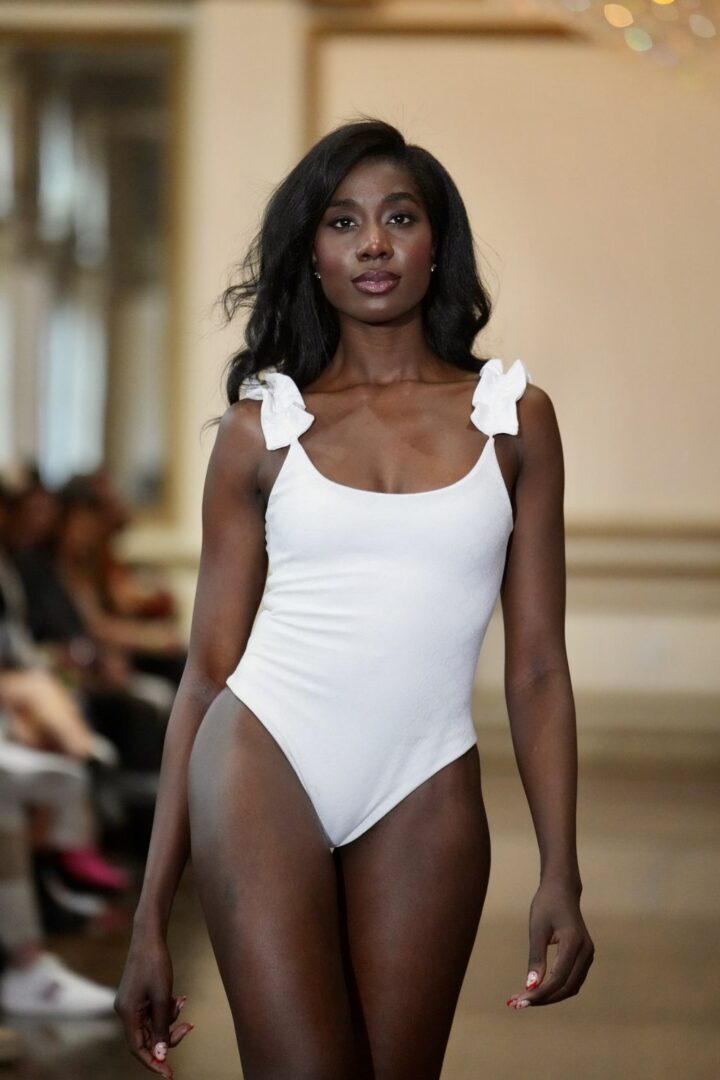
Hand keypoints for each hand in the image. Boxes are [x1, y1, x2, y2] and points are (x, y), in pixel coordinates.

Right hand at [114, 930, 193, 1077]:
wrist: (150, 937)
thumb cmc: (155, 964)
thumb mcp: (162, 997)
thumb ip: (162, 1028)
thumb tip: (161, 1056)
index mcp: (127, 1014)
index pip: (139, 1049)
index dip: (154, 1062)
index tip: (169, 1074)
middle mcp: (126, 1011)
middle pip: (147, 1038)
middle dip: (169, 1036)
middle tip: (189, 1027)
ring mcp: (131, 1004)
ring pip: (153, 1024)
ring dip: (170, 1019)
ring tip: (182, 1003)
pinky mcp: (138, 996)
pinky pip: (153, 1012)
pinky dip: (167, 1009)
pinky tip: (179, 998)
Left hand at [506, 878, 593, 1009]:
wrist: (562, 889)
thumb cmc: (546, 905)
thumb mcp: (537, 930)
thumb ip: (536, 958)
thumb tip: (530, 987)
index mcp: (574, 943)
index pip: (558, 979)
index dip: (539, 993)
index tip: (519, 1001)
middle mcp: (586, 952)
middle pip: (566, 987)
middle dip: (543, 998)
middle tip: (518, 1003)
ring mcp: (588, 955)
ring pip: (571, 987)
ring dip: (550, 996)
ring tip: (525, 999)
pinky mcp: (585, 956)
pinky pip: (572, 980)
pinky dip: (557, 988)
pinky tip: (539, 989)